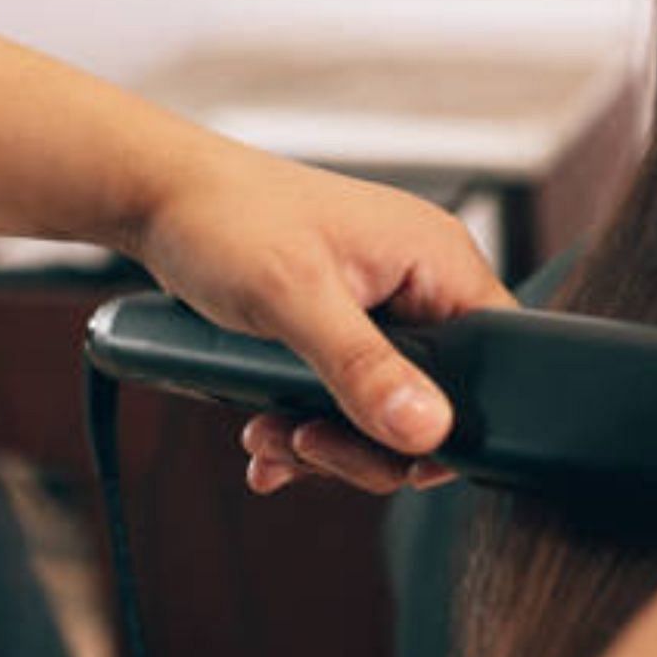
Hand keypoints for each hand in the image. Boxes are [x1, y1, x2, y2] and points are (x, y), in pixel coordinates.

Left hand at [132, 135, 511, 489]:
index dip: (456, 420)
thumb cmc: (227, 218)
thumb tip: (426, 428)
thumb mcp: (295, 297)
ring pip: (387, 409)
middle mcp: (420, 282)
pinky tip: (267, 437)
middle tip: (308, 444)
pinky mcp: (344, 328)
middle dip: (367, 440)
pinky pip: (350, 399)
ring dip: (328, 440)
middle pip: (437, 399)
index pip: (494, 357)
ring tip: (270, 437)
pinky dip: (309, 427)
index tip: (397, 457)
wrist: (161, 199)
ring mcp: (383, 308)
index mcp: (436, 257)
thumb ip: (363, 366)